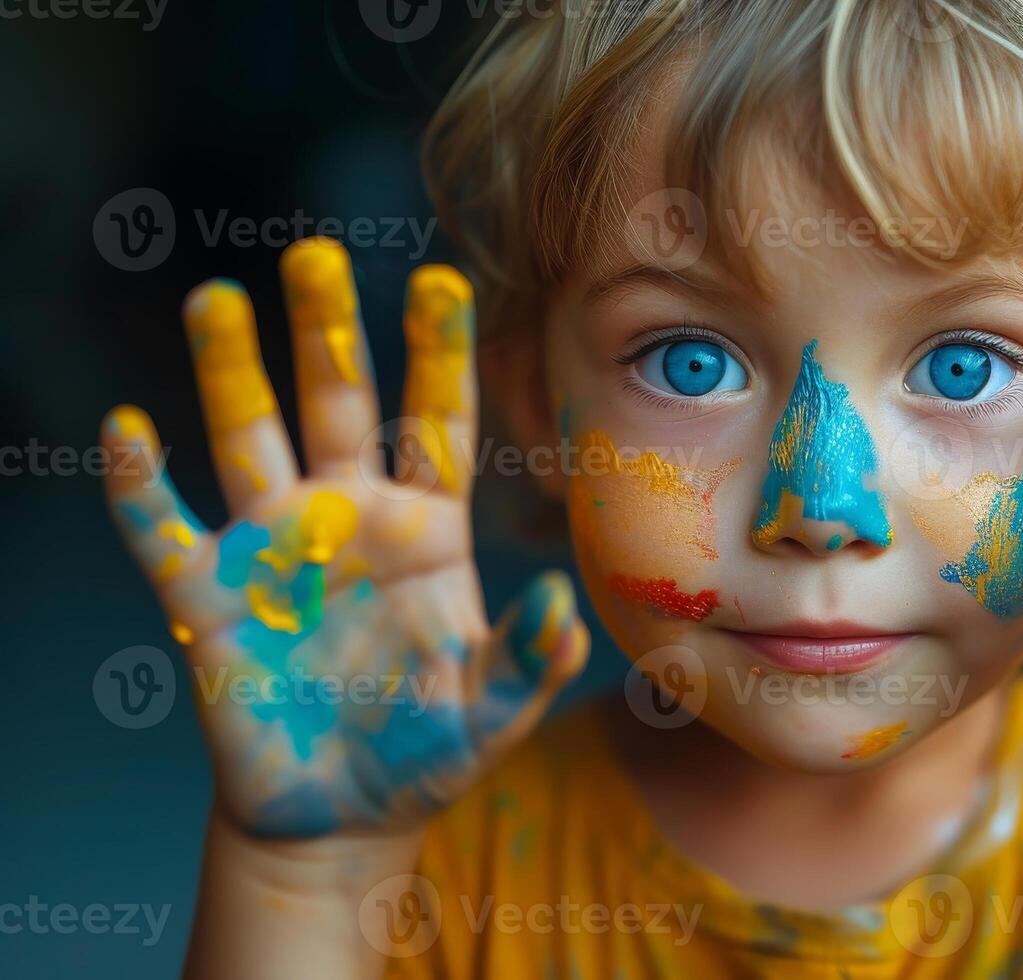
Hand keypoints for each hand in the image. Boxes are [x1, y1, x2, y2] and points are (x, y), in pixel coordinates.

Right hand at [101, 238, 587, 838]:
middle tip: (313, 254)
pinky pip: (163, 532)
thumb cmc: (428, 752)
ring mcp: (272, 551)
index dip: (440, 354)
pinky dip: (140, 487)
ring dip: (228, 373)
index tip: (445, 278)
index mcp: (428, 531)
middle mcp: (348, 519)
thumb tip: (565, 605)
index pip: (436, 425)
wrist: (341, 817)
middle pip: (336, 406)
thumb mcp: (496, 710)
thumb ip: (531, 658)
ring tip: (215, 297)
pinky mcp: (205, 600)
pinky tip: (126, 432)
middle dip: (325, 331)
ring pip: (247, 441)